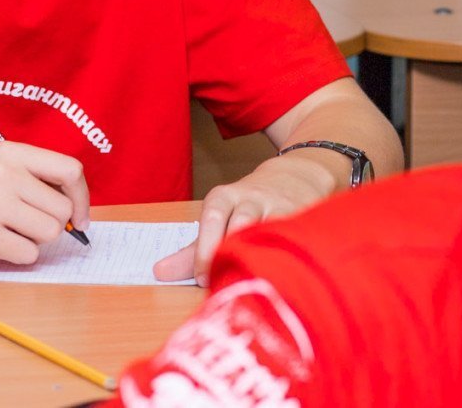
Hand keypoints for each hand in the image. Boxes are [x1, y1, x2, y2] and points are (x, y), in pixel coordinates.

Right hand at [0, 143, 88, 264]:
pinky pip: (28, 254)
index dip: (82, 197)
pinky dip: (18, 256)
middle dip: (50, 224)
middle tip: (23, 223)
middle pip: (62, 209)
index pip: (69, 170)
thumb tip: (78, 211)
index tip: (80, 216)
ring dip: (33, 240)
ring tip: (5, 231)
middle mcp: (3, 172)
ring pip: (49, 233)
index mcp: (9, 151)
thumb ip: (33, 180)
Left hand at [153, 152, 332, 283]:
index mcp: (224, 198)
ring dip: (261, 255)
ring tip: (255, 282)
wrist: (295, 177)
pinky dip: (288, 255)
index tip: (201, 277)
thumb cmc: (247, 205)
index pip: (211, 220)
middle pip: (239, 223)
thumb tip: (158, 273)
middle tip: (227, 283)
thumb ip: (190, 250)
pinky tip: (284, 275)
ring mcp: (279, 206)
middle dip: (233, 250)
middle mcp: (250, 199)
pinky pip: (294, 236)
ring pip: (269, 229)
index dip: (205, 249)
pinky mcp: (303, 217)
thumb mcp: (218, 219)